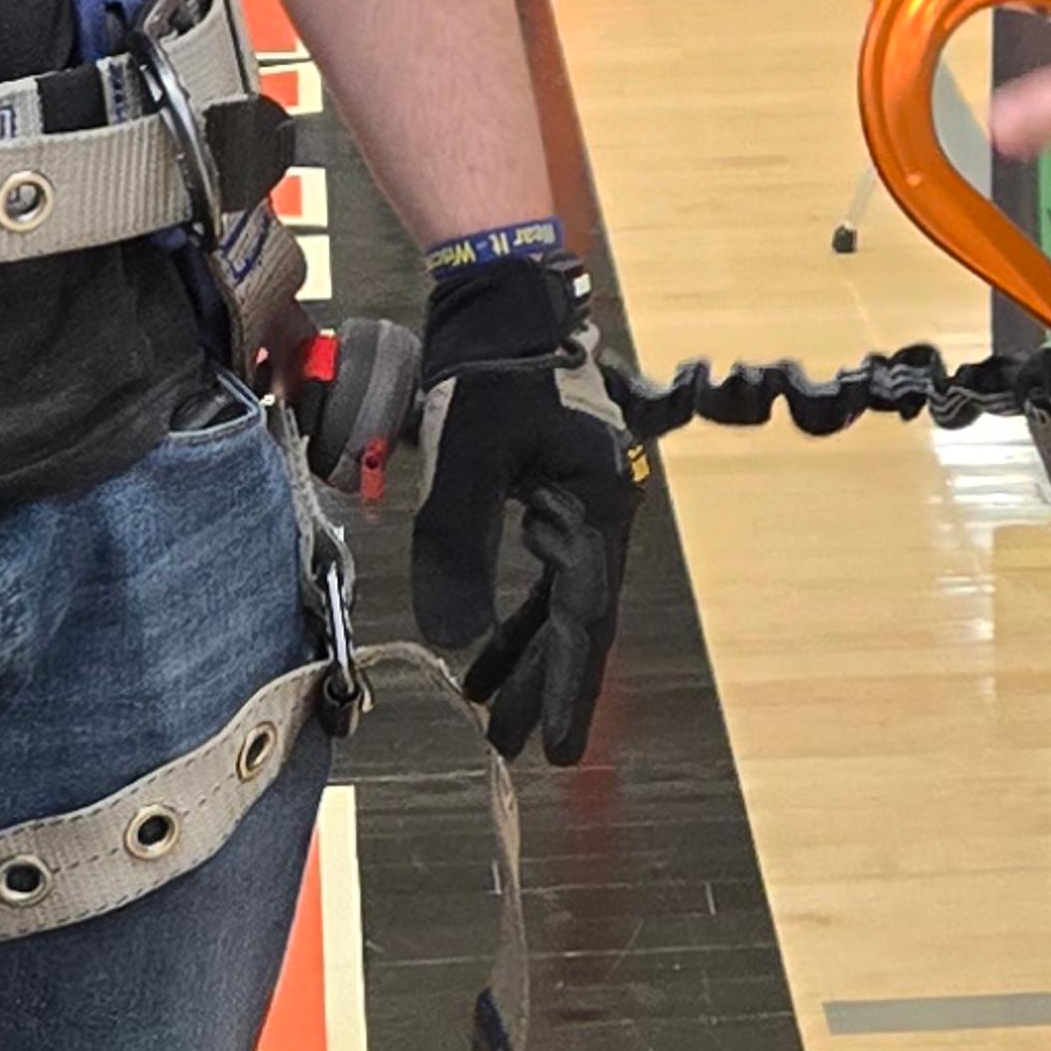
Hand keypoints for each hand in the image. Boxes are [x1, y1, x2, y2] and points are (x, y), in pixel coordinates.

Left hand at [407, 247, 640, 768]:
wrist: (504, 301)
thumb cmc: (492, 371)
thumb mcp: (467, 460)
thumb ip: (456, 547)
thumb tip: (449, 638)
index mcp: (597, 507)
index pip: (584, 618)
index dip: (567, 688)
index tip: (557, 750)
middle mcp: (601, 513)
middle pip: (576, 620)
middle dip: (545, 687)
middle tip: (516, 749)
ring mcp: (580, 505)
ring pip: (557, 601)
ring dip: (526, 656)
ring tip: (492, 714)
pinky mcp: (552, 495)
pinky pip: (540, 573)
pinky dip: (513, 615)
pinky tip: (481, 651)